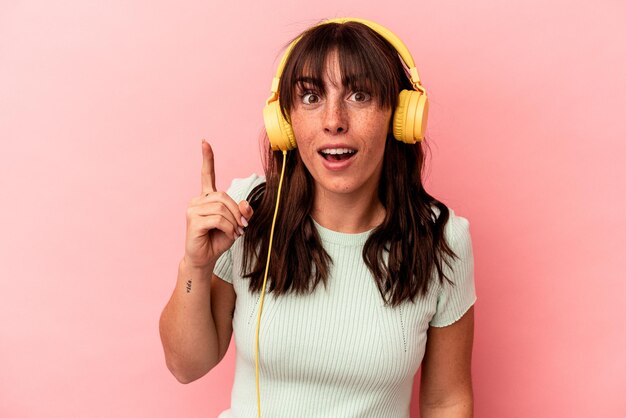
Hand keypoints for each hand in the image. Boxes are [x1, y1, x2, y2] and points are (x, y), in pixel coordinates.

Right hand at [183, 140, 252, 269]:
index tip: (205, 142)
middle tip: (243, 226)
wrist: (204, 258)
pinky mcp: (193, 221)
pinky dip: (229, 227)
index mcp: (206, 197)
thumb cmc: (218, 240)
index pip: (207, 174)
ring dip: (234, 221)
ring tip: (236, 232)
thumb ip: (243, 212)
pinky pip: (218, 219)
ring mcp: (192, 210)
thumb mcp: (236, 223)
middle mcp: (197, 200)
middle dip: (237, 211)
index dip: (207, 158)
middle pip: (224, 196)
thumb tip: (246, 205)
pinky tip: (230, 234)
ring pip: (222, 208)